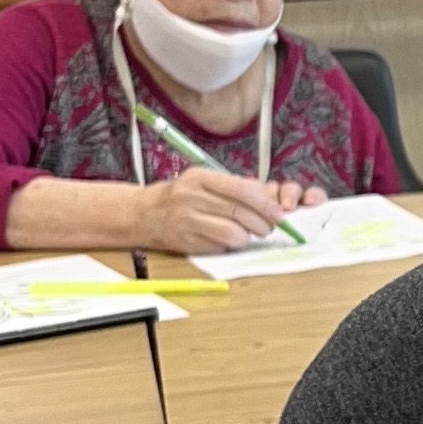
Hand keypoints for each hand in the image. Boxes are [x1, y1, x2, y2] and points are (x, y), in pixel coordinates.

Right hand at [138, 166, 315, 255]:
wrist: (143, 213)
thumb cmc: (182, 195)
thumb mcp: (204, 181)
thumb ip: (234, 186)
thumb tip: (269, 195)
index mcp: (200, 177)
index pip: (240, 189)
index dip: (264, 203)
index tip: (279, 213)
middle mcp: (191, 197)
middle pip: (239, 212)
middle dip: (262, 223)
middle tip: (269, 227)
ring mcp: (187, 220)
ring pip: (232, 233)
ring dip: (247, 237)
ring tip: (248, 234)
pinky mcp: (187, 242)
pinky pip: (220, 246)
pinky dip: (230, 245)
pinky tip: (228, 240)